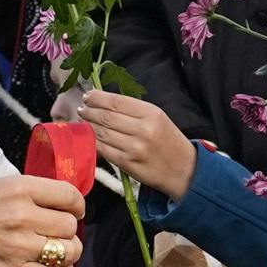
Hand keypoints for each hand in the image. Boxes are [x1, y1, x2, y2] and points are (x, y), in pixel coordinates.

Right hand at [0, 171, 86, 266]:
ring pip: (69, 251)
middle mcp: (24, 216)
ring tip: (55, 249)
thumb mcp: (0, 185)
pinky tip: (52, 265)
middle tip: (56, 231)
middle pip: (70, 226)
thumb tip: (61, 203)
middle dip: (68, 229)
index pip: (70, 196)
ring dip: (67, 251)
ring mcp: (21, 246)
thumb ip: (32, 193)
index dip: (77, 205)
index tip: (73, 210)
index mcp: (20, 189)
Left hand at [80, 87, 195, 198]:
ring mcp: (134, 148)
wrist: (184, 170)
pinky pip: (103, 150)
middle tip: (82, 110)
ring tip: (84, 122)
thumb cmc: (168, 141)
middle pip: (106, 116)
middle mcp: (143, 129)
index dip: (97, 98)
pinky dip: (93, 142)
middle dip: (89, 112)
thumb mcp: (158, 118)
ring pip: (101, 133)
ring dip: (88, 126)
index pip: (116, 101)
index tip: (88, 96)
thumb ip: (134, 110)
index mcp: (151, 113)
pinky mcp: (127, 164)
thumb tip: (104, 102)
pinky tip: (89, 137)